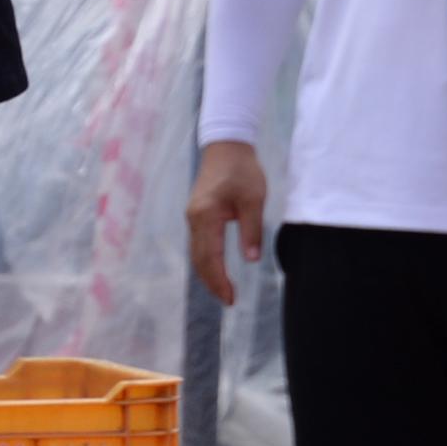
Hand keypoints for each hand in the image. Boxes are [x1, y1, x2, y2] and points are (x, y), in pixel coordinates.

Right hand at [186, 140, 269, 305]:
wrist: (226, 145)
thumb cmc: (242, 170)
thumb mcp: (254, 199)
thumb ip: (251, 229)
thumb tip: (251, 259)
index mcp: (206, 216)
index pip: (211, 257)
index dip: (220, 280)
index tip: (231, 298)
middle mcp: (194, 218)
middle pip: (199, 259)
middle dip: (212, 282)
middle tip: (229, 300)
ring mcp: (193, 216)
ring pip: (196, 253)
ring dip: (208, 273)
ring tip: (223, 290)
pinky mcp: (196, 213)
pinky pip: (198, 244)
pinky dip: (206, 261)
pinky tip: (216, 268)